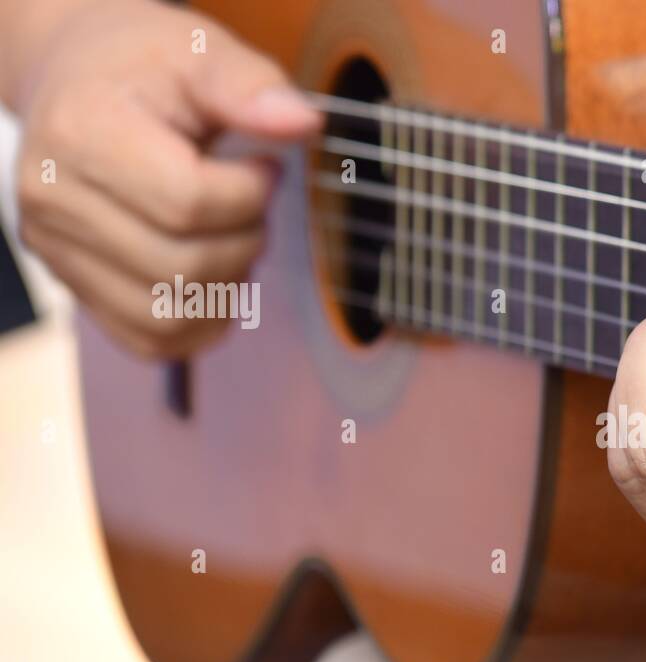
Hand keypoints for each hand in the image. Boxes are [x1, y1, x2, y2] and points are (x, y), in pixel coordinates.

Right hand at [9, 0, 319, 357]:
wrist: (78, 79)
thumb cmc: (142, 67)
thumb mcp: (198, 50)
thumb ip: (249, 86)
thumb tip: (302, 124)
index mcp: (82, 134)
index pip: (189, 203)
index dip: (250, 195)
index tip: (266, 167)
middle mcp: (54, 200)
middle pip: (183, 268)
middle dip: (245, 243)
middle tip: (253, 206)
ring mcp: (57, 250)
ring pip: (169, 316)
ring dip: (227, 288)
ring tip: (233, 237)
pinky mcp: (73, 284)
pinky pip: (150, 339)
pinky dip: (200, 323)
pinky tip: (217, 278)